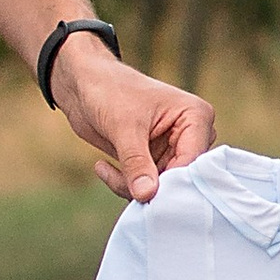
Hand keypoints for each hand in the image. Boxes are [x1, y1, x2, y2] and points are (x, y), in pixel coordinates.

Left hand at [51, 37, 215, 201]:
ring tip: (105, 169)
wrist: (83, 85)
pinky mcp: (153, 160)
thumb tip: (146, 195)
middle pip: (182, 177)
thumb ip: (136, 163)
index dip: (172, 181)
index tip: (146, 194)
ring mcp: (172, 149)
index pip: (195, 161)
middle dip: (152, 187)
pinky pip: (147, 186)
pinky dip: (124, 184)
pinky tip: (102, 167)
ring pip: (162, 186)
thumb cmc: (108, 91)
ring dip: (133, 187)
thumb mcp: (124, 128)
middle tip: (123, 182)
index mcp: (196, 116)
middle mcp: (190, 135)